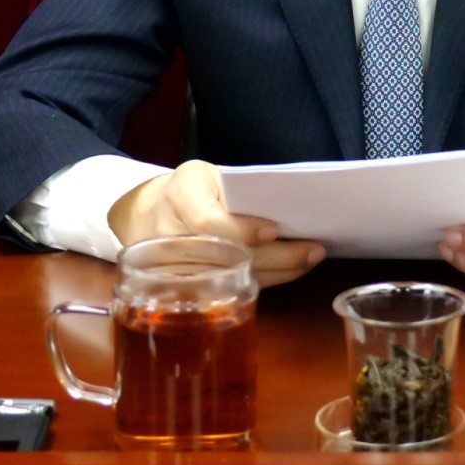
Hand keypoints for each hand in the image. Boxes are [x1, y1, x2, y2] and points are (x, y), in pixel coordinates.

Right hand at [107, 159, 324, 287]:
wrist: (149, 212)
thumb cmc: (192, 189)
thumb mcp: (208, 175)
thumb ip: (237, 189)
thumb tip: (288, 206)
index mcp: (179, 195)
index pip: (207, 221)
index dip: (241, 230)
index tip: (274, 231)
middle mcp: (169, 235)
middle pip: (227, 256)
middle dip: (276, 256)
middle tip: (314, 250)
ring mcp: (172, 268)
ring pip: (232, 278)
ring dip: (278, 271)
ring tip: (310, 259)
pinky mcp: (184, 288)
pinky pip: (228, 289)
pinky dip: (264, 280)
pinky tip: (291, 271)